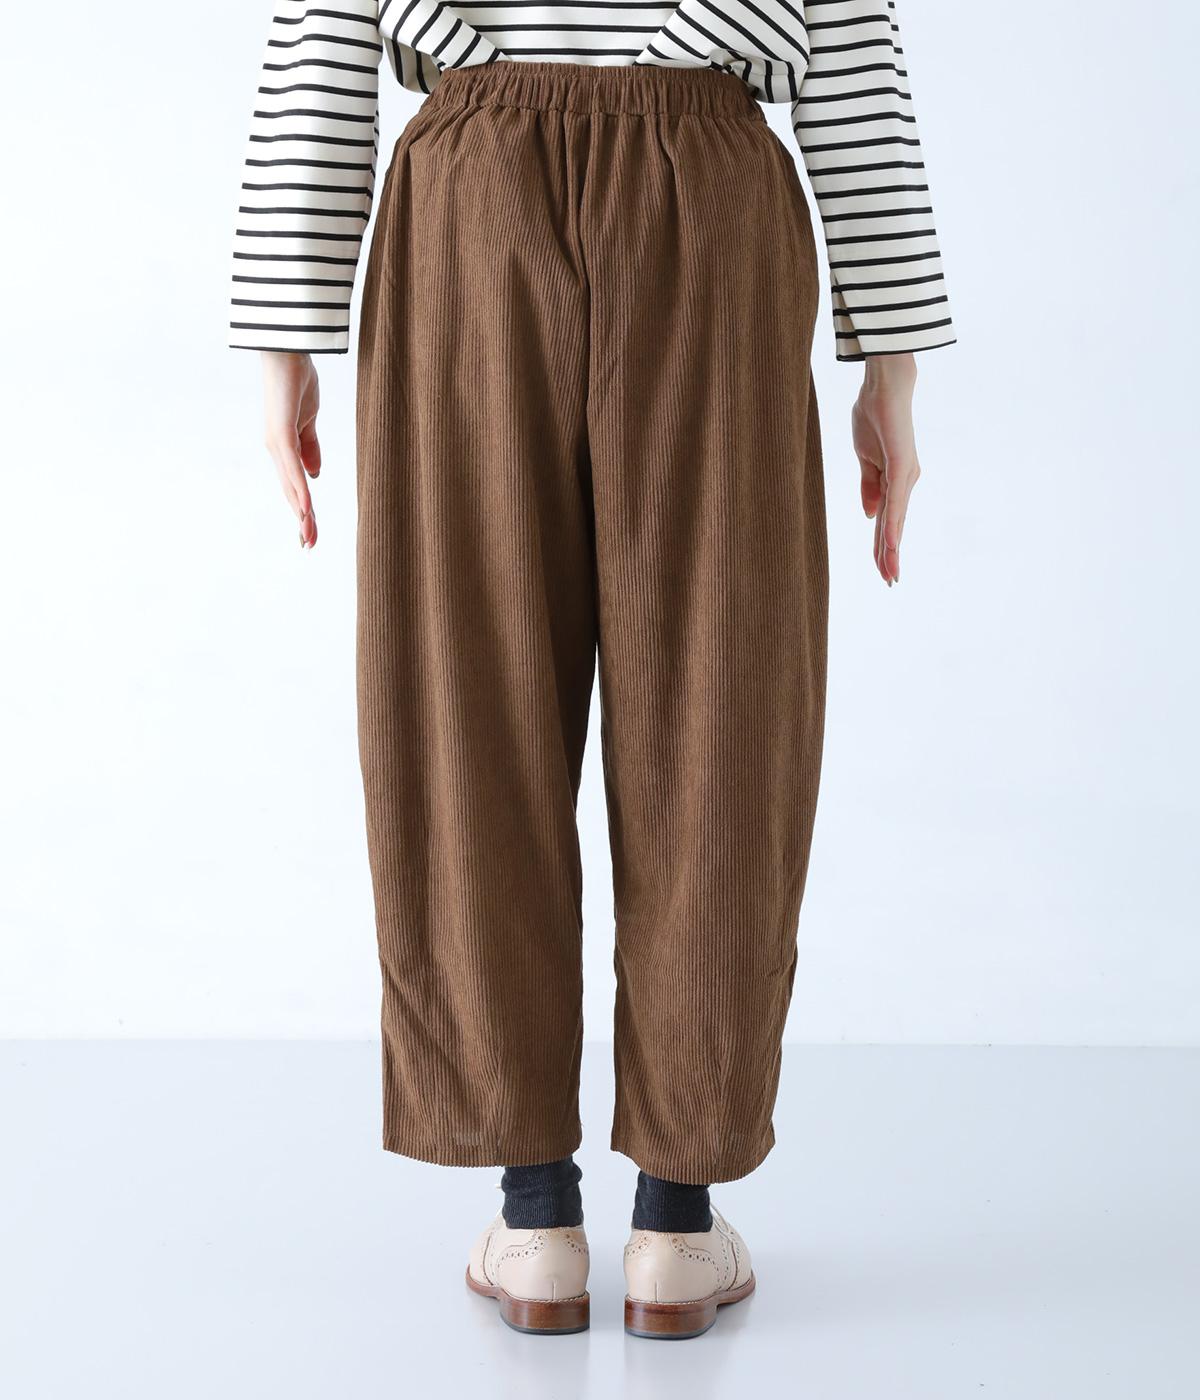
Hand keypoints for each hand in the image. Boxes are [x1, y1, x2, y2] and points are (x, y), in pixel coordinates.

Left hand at [262, 351, 320, 548]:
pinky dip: (300, 488)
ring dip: (301, 512)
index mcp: (283, 447)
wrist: (287, 349)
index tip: (310, 532)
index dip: (303, 509)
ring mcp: (276, 442)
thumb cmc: (297, 379)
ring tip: (308, 536)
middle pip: (290, 492)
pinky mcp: (281, 432)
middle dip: (301, 520)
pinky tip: (305, 507)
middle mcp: (275, 449)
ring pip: (290, 485)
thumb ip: (311, 447)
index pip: (295, 485)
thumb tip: (315, 475)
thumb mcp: (309, 419)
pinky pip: (292, 467)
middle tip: (308, 546)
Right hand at [851, 353, 920, 585]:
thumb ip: (868, 487)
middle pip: (894, 526)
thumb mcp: (865, 459)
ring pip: (896, 520)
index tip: (882, 568)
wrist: (882, 385)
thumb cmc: (873, 415)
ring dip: (891, 548)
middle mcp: (904, 481)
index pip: (887, 520)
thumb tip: (869, 516)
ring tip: (890, 573)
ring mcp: (905, 475)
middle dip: (889, 555)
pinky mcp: (901, 466)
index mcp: (894, 480)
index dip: (883, 544)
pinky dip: (893, 525)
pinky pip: (895, 503)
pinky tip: (892, 544)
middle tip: (890, 581)